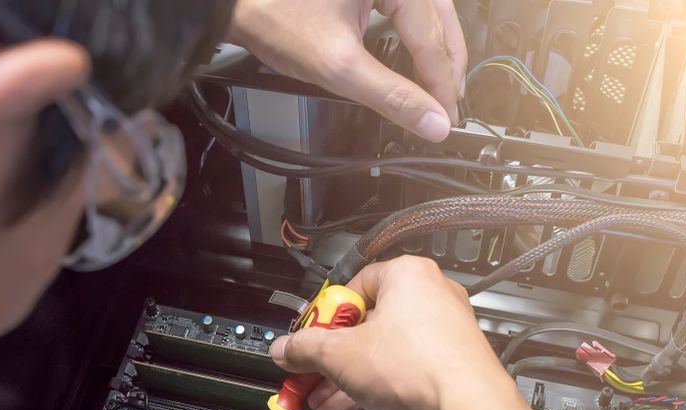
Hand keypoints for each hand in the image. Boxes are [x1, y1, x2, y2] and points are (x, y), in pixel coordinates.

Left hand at [227, 0, 466, 141]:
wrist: (235, 2)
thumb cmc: (277, 19)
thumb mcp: (338, 66)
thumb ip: (391, 96)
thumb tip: (431, 122)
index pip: (432, 36)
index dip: (443, 83)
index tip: (447, 117)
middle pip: (440, 17)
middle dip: (447, 63)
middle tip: (450, 104)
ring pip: (429, 9)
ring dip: (436, 46)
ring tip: (441, 82)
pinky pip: (407, 4)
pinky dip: (417, 31)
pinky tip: (417, 53)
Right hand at [269, 256, 514, 409]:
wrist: (467, 408)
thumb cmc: (420, 366)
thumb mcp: (340, 354)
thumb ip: (305, 349)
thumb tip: (286, 348)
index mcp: (406, 275)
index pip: (352, 286)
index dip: (324, 316)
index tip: (308, 336)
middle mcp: (430, 296)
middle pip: (366, 323)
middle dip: (332, 355)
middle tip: (311, 371)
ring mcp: (443, 331)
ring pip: (383, 351)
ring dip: (348, 377)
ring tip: (323, 398)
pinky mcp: (450, 363)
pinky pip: (402, 369)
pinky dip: (375, 385)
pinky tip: (349, 407)